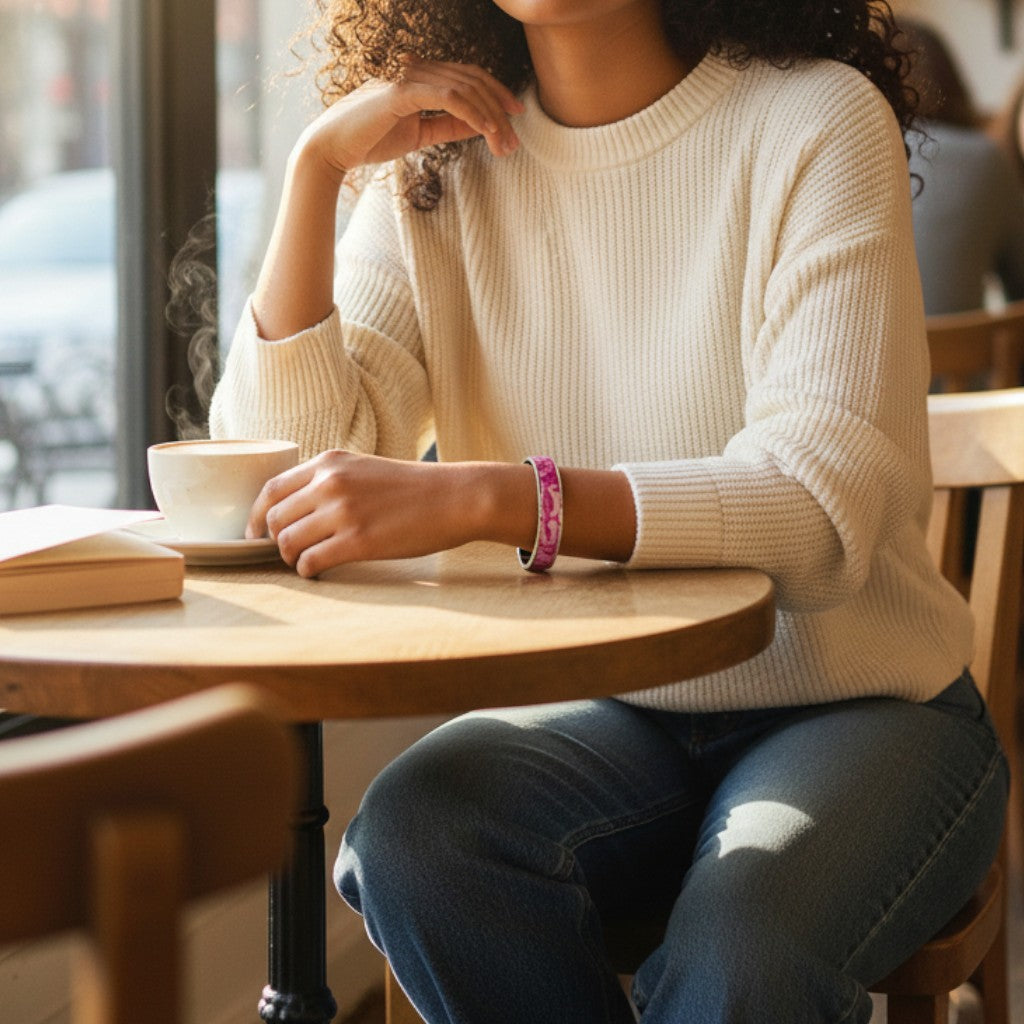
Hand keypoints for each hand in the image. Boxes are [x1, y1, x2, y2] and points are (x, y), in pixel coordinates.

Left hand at [247, 451, 512, 577]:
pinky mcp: (358, 542)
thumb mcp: (364, 468)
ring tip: (307, 561)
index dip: (255, 516)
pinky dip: (308, 571)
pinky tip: (320, 571)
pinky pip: (311, 562)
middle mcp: (330, 484)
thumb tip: (295, 507)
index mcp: (329, 463)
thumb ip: (329, 479)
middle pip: (274, 520)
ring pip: (288, 543)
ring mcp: (343, 513)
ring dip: (292, 558)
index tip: (255, 533)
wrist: (454, 498)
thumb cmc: (413, 488)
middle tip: (289, 552)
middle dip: (275, 541)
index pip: (271, 489)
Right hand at [300, 57, 524, 178]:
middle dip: (498, 109)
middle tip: (515, 138)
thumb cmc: (369, 141)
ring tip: (505, 142)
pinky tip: (487, 130)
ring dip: (490, 116)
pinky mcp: (400, 92)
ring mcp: (407, 78)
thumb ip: (446, 126)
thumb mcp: (417, 134)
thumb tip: (477, 126)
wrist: (331, 149)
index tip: (514, 115)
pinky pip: (447, 97)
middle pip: (471, 80)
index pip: (466, 76)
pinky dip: (472, 112)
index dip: (494, 92)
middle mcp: (415, 71)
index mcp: (419, 78)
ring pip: (464, 88)